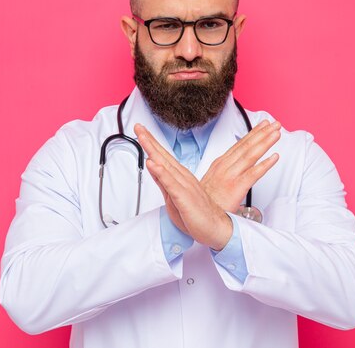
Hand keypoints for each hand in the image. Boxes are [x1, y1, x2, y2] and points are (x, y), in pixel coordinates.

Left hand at [134, 124, 232, 249]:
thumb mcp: (173, 196)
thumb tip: (153, 165)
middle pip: (162, 156)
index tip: (141, 130)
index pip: (162, 156)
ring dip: (153, 150)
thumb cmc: (197, 214)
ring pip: (165, 165)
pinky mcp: (184, 198)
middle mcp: (182, 177)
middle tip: (138, 126)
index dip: (151, 142)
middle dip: (149, 140)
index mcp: (179, 177)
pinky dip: (161, 173)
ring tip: (143, 137)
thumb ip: (162, 180)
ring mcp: (184, 186)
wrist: (216, 228)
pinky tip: (154, 164)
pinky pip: (171, 184)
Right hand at [201, 120, 280, 212]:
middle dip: (262, 133)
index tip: (263, 125)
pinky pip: (253, 174)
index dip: (253, 133)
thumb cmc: (204, 202)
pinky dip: (265, 164)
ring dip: (265, 142)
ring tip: (276, 133)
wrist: (196, 216)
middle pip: (246, 146)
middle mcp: (225, 166)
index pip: (239, 145)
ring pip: (250, 155)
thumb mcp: (211, 181)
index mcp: (220, 164)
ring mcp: (230, 176)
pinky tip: (275, 157)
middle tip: (275, 123)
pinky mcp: (235, 188)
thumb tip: (232, 170)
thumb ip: (223, 173)